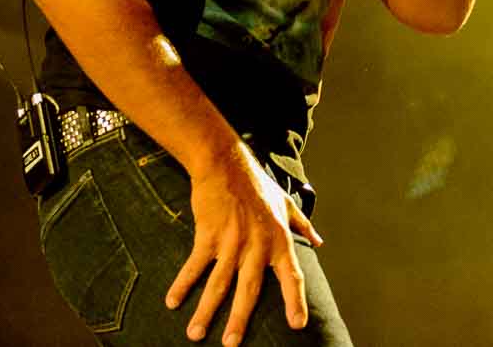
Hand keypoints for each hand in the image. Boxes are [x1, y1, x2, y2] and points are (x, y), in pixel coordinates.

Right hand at [165, 141, 322, 345]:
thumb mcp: (285, 203)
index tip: (298, 325)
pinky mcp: (208, 235)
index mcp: (279, 240)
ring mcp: (232, 241)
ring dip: (206, 311)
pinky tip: (173, 301)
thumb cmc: (257, 184)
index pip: (292, 276)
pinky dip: (183, 284)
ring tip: (196, 334)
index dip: (295, 301)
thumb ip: (302, 225)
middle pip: (249, 289)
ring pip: (219, 284)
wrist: (226, 164)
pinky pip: (195, 265)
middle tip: (231, 345)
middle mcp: (257, 245)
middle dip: (239, 319)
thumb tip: (319, 241)